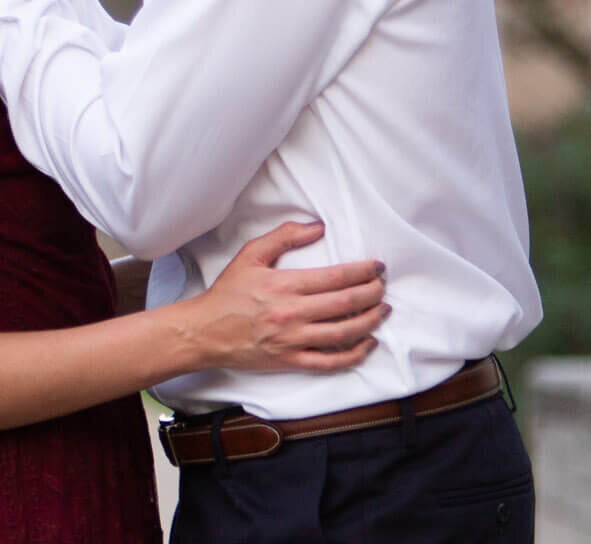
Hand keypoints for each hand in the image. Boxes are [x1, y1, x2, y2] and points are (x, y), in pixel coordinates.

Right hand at [182, 222, 387, 372]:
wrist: (207, 331)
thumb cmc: (229, 292)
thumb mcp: (251, 254)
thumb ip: (284, 237)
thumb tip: (318, 227)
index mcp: (285, 285)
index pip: (335, 278)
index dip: (362, 272)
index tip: (377, 267)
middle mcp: (294, 313)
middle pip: (345, 305)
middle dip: (371, 294)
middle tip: (383, 286)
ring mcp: (294, 341)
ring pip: (343, 333)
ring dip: (370, 322)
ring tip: (383, 311)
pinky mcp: (292, 361)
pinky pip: (330, 362)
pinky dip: (354, 355)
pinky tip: (367, 344)